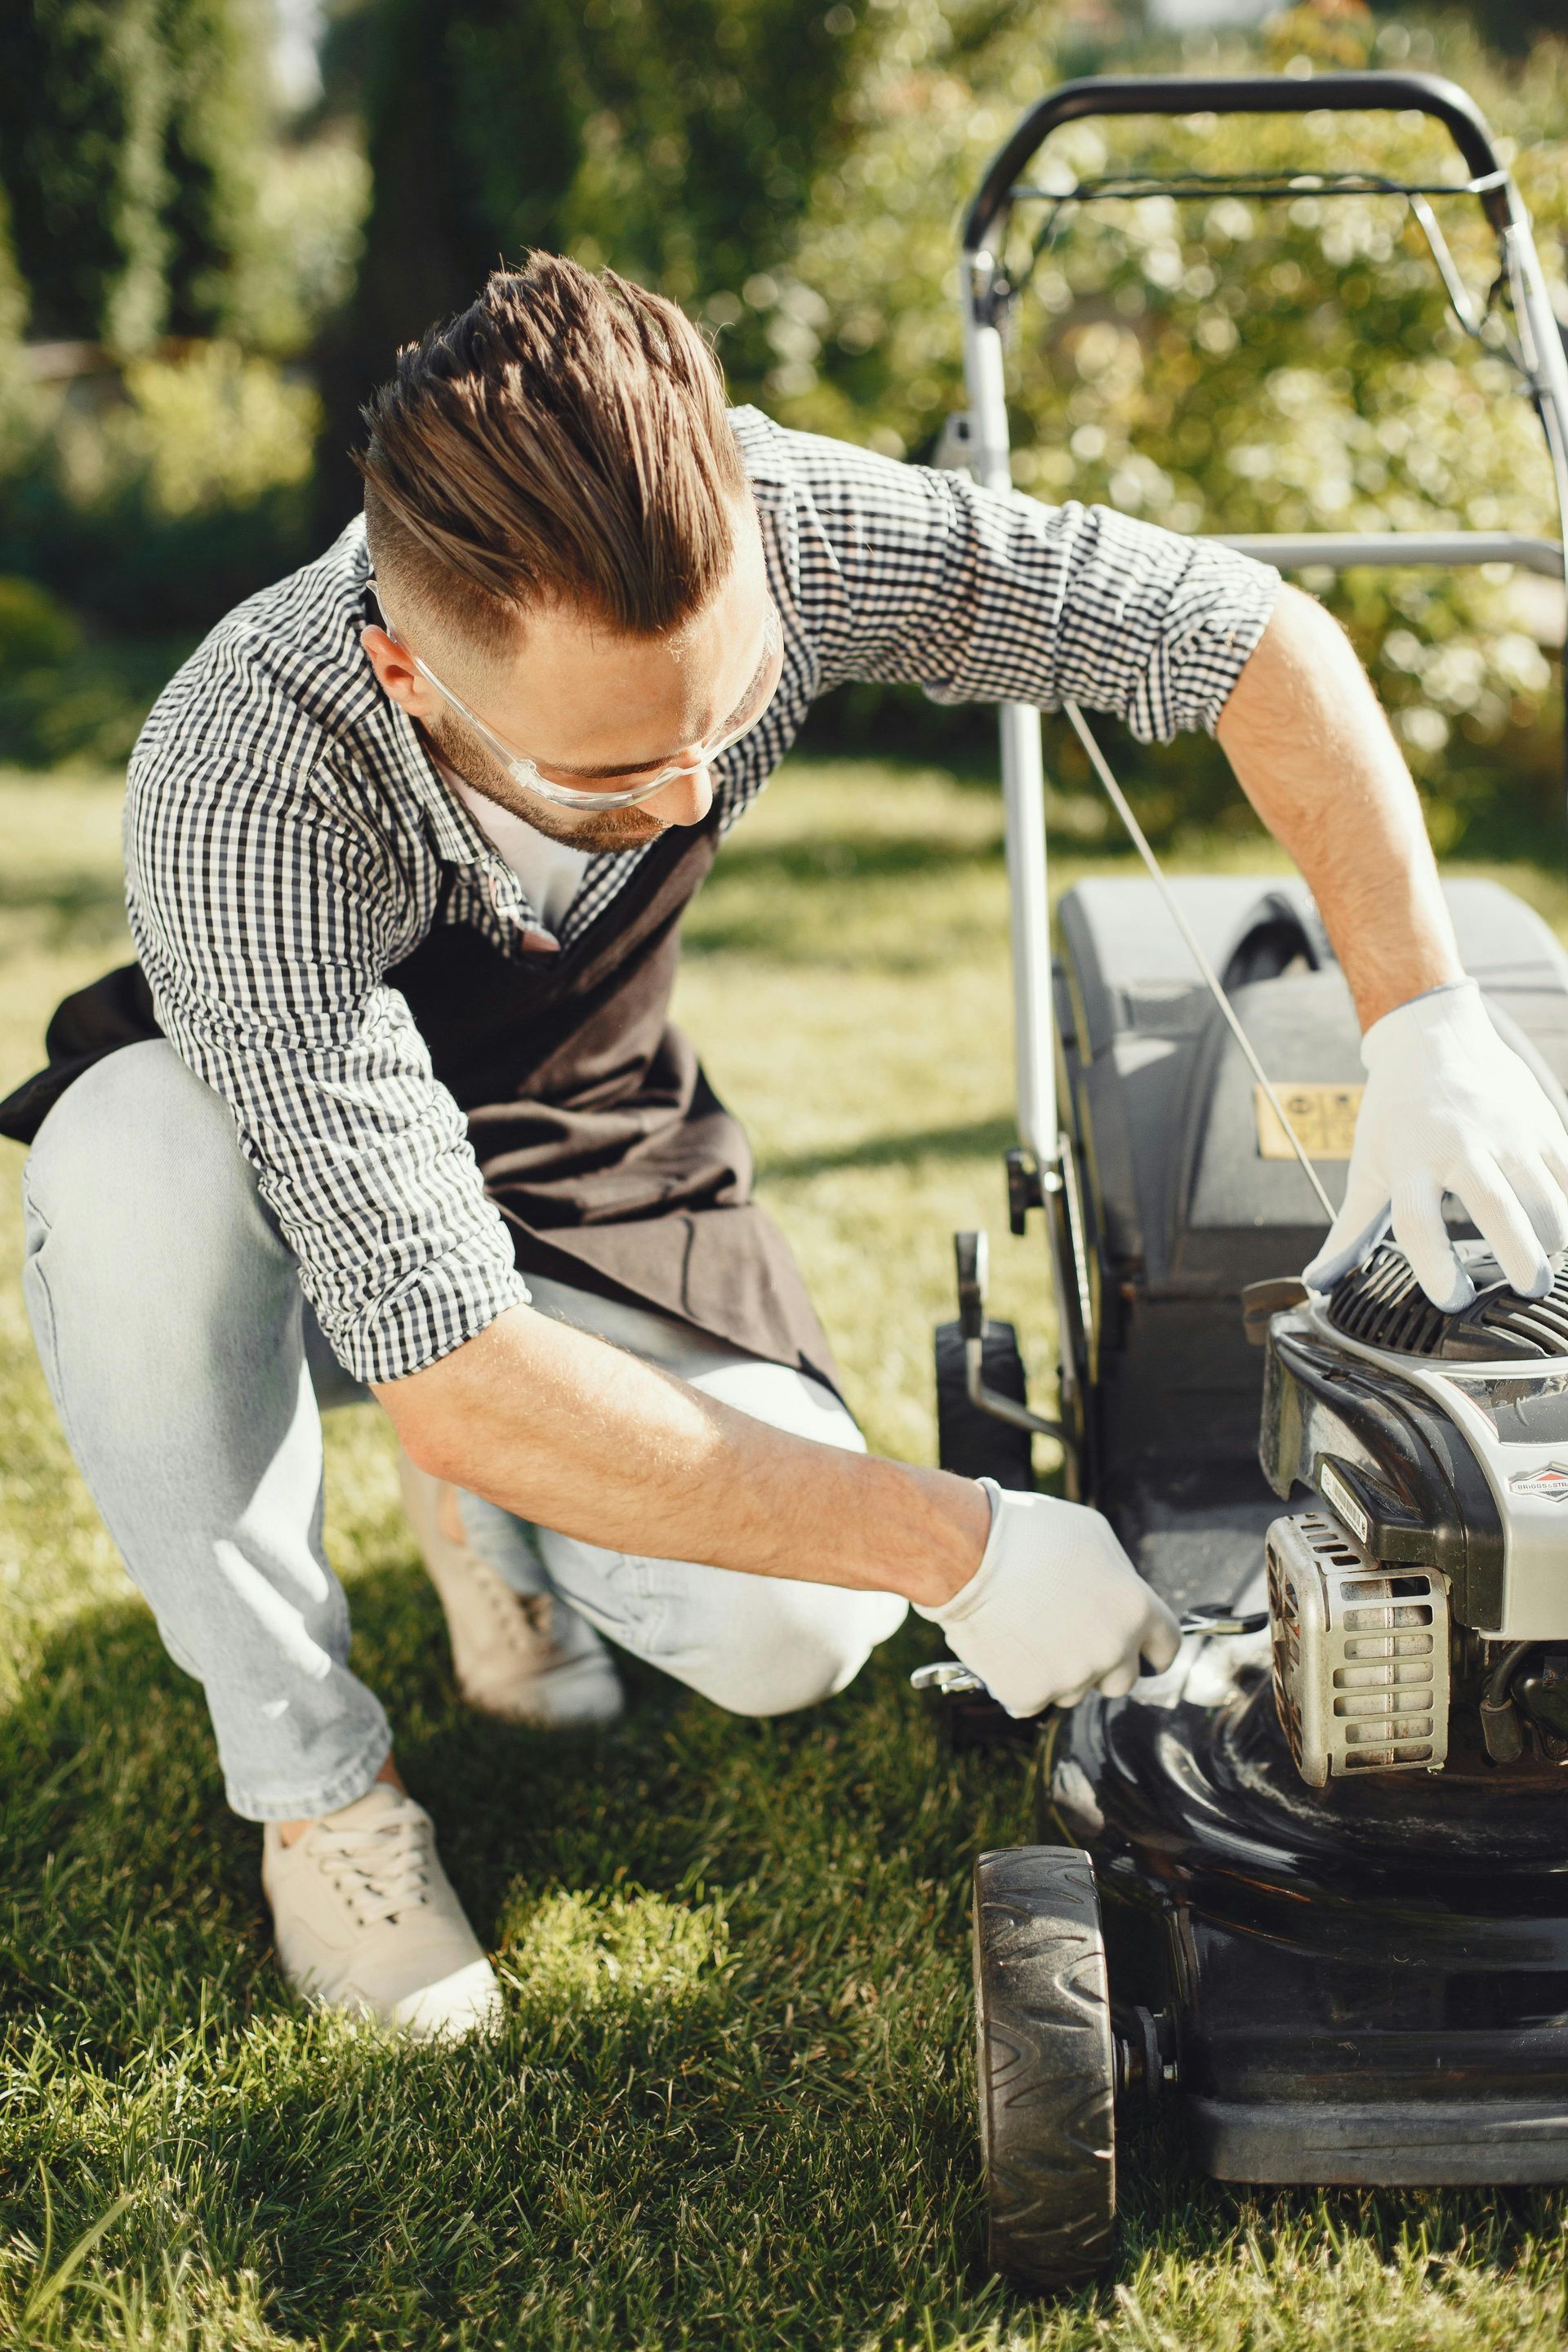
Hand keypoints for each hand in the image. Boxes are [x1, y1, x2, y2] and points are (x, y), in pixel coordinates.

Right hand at [913, 1480, 1180, 1718]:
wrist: (967, 1554)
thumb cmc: (1028, 1534)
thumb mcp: (1092, 1535)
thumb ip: (1118, 1574)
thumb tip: (1118, 1594)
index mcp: (1135, 1610)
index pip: (1167, 1648)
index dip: (1153, 1649)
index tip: (1142, 1653)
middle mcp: (1111, 1650)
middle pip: (1122, 1681)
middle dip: (1102, 1664)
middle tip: (1068, 1636)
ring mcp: (1070, 1678)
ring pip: (1073, 1690)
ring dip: (1057, 1671)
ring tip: (1025, 1629)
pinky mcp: (1029, 1695)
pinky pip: (1031, 1700)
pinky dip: (1018, 1682)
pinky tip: (1004, 1648)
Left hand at [1303, 979, 1567, 1311]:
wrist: (1432, 1037)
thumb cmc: (1395, 1111)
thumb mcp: (1369, 1165)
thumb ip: (1351, 1229)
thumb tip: (1317, 1280)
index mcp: (1410, 1159)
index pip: (1418, 1222)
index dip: (1435, 1266)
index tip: (1453, 1299)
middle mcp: (1460, 1145)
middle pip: (1497, 1209)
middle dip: (1519, 1257)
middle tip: (1528, 1290)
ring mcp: (1507, 1132)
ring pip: (1546, 1195)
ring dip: (1553, 1237)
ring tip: (1545, 1264)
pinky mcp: (1541, 1122)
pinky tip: (1560, 1230)